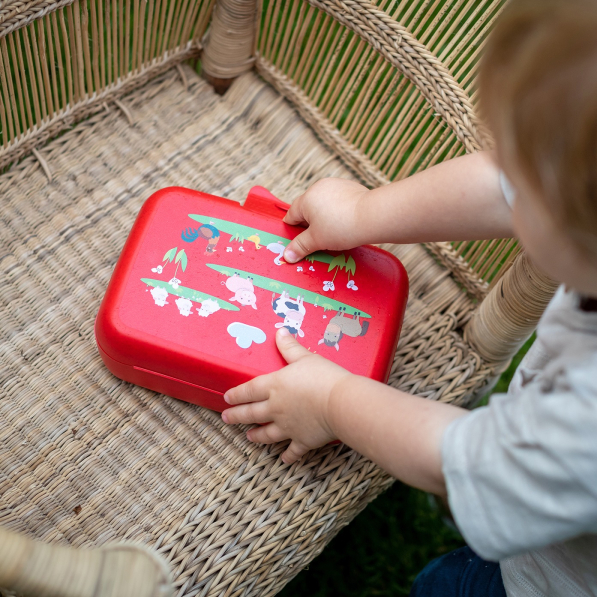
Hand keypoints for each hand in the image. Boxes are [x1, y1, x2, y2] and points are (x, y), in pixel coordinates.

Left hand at [221, 328, 352, 462]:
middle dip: (237, 416)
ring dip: (256, 436)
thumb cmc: (323, 377)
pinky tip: (284, 459)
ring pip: (267, 434)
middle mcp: (276, 408)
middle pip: (251, 413)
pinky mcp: (302, 440)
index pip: (249, 390)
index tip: (227, 398)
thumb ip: (290, 347)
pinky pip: (292, 450)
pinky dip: (287, 456)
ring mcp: (287, 427)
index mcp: (274, 386)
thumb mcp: (305, 357)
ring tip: (249, 437)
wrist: (341, 404)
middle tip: (226, 418)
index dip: (236, 394)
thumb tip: (280, 332)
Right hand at [283, 178, 368, 262]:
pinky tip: (346, 221)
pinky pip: (338, 200)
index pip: (292, 214)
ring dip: (324, 215)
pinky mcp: (350, 186)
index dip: (292, 229)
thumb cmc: (341, 228)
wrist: (372, 216)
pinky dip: (338, 210)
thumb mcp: (317, 240)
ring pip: (323, 203)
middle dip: (310, 223)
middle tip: (317, 239)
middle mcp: (319, 187)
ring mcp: (336, 184)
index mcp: (306, 199)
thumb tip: (286, 256)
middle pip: (308, 208)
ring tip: (334, 231)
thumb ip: (300, 246)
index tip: (297, 239)